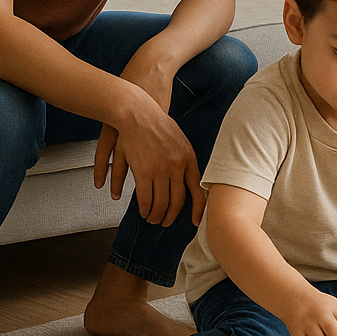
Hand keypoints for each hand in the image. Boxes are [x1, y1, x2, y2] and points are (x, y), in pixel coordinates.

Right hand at [92, 84, 204, 227]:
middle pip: (177, 201)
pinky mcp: (142, 171)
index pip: (198, 190)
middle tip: (166, 222)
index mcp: (189, 159)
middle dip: (171, 216)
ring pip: (160, 202)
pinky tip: (143, 211)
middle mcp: (177, 166)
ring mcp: (160, 169)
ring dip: (156, 215)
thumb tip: (187, 177)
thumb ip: (185, 159)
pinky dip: (144, 208)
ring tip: (153, 219)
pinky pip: (145, 197)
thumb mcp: (180, 141)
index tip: (196, 221)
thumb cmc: (158, 125)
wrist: (138, 114)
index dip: (198, 208)